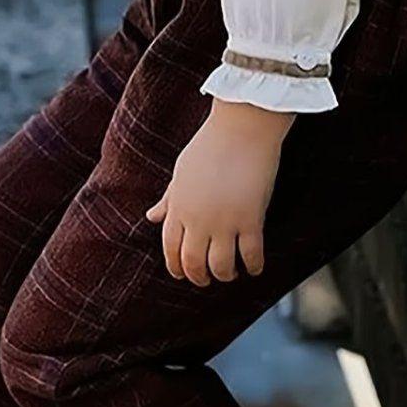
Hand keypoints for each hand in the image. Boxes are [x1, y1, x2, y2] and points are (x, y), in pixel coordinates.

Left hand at [146, 99, 295, 285]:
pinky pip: (252, 254)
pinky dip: (254, 266)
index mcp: (179, 207)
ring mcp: (225, 221)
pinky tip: (255, 267)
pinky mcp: (251, 218)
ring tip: (231, 273)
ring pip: (222, 266)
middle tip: (207, 279)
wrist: (241, 127)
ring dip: (226, 275)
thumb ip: (169, 199)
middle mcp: (198, 219)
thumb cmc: (211, 144)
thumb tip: (151, 217)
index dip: (177, 267)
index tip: (185, 273)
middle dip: (200, 278)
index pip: (171, 249)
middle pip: (194, 263)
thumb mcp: (182, 172)